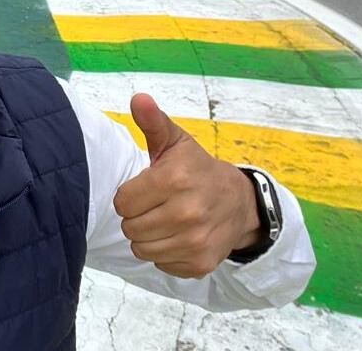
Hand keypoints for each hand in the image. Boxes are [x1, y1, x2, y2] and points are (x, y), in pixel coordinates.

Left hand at [112, 93, 262, 278]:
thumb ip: (153, 122)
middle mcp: (186, 213)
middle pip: (130, 228)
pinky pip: (160, 264)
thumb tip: (138, 98)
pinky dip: (165, 253)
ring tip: (165, 220)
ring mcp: (195, 241)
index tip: (147, 189)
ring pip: (141, 249)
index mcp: (175, 179)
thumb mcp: (176, 142)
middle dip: (138, 216)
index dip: (130, 196)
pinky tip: (179, 236)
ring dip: (148, 236)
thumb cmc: (198, 170)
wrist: (239, 202)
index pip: (122, 202)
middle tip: (156, 205)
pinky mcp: (200, 263)